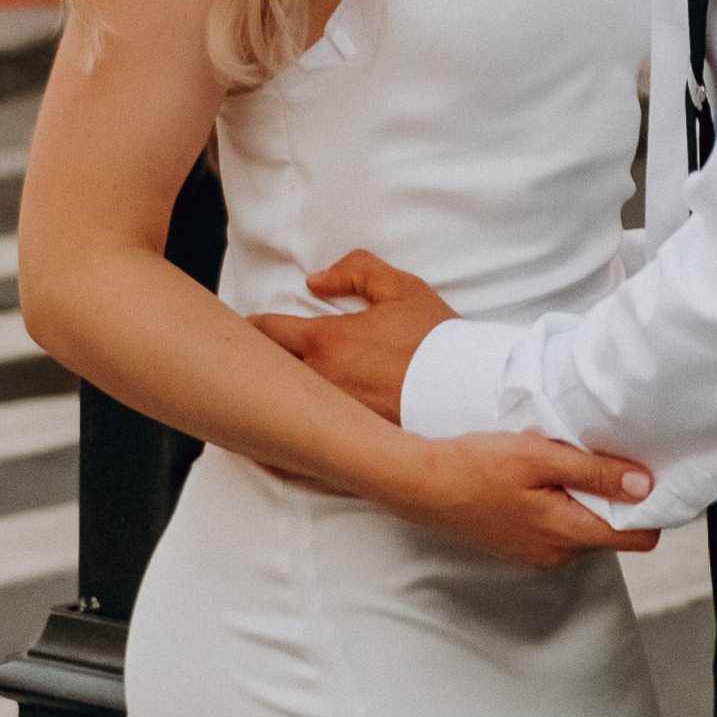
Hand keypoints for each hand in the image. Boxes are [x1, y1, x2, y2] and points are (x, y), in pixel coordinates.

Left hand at [252, 250, 456, 426]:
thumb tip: (316, 281)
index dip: (253, 325)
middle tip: (255, 358)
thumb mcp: (402, 288)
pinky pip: (303, 443)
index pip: (267, 331)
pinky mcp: (343, 445)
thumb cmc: (434, 339)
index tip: (250, 325)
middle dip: (258, 363)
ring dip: (275, 398)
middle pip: (265, 373)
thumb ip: (356, 271)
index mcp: (325, 342)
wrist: (465, 393)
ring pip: (283, 408)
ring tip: (268, 394)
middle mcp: (318, 382)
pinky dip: (291, 438)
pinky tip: (286, 438)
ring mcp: (329, 419)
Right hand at [402, 431, 660, 569]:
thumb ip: (595, 472)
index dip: (650, 506)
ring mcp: (537, 555)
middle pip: (612, 531)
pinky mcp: (522, 547)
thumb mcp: (541, 456)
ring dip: (581, 496)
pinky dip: (558, 502)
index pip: (639, 538)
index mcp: (567, 535)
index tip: (647, 473)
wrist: (422, 484)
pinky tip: (536, 478)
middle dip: (610, 495)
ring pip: (584, 527)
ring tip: (555, 463)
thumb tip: (644, 485)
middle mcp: (557, 555)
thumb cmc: (476, 466)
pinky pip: (559, 527)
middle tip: (589, 455)